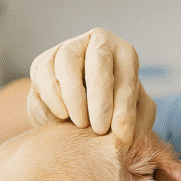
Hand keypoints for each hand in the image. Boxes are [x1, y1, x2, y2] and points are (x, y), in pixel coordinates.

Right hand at [27, 27, 154, 149]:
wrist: (77, 121)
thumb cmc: (113, 117)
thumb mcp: (134, 120)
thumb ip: (137, 122)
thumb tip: (129, 132)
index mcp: (125, 54)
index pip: (127, 75)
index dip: (125, 107)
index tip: (122, 137)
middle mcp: (98, 43)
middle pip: (99, 62)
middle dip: (101, 99)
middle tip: (100, 130)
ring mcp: (68, 48)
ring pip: (68, 63)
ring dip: (75, 97)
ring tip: (80, 125)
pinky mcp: (43, 61)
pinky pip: (46, 75)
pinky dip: (54, 98)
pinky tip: (63, 116)